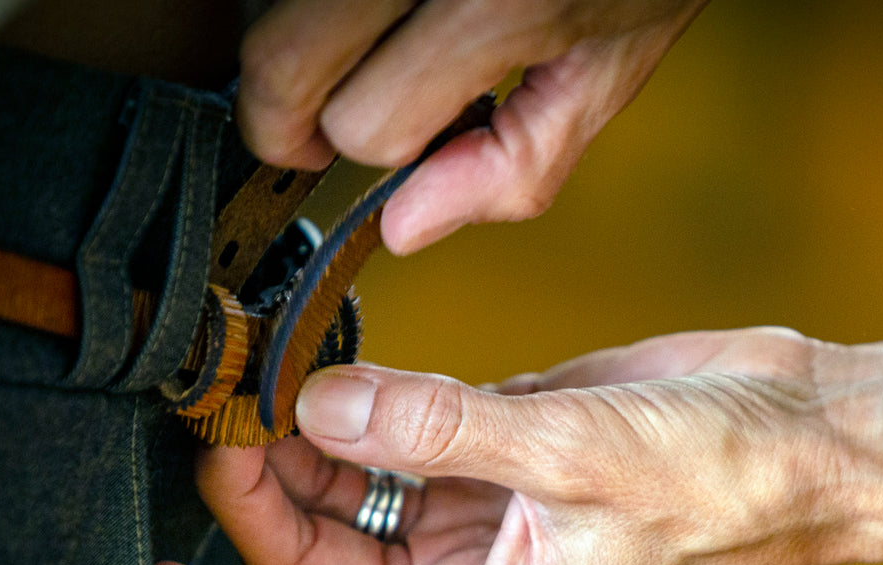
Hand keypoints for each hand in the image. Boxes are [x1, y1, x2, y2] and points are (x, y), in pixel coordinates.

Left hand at [156, 328, 882, 564]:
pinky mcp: (497, 441)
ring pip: (347, 486)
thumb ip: (442, 430)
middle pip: (314, 562)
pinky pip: (400, 425)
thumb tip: (321, 407)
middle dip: (258, 493)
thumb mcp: (578, 456)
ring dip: (301, 436)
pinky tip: (330, 351)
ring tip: (265, 367)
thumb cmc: (726, 486)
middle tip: (230, 405)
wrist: (802, 435)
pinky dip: (360, 394)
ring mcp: (477, 505)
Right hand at [236, 0, 706, 252]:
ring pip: (274, 11)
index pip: (366, 123)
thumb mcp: (608, 69)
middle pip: (280, 57)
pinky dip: (317, 10)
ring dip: (307, 42)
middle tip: (320, 128)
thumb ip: (515, 164)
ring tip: (380, 44)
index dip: (383, 151)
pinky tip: (376, 15)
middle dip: (292, 112)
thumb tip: (408, 224)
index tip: (396, 146)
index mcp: (497, 5)